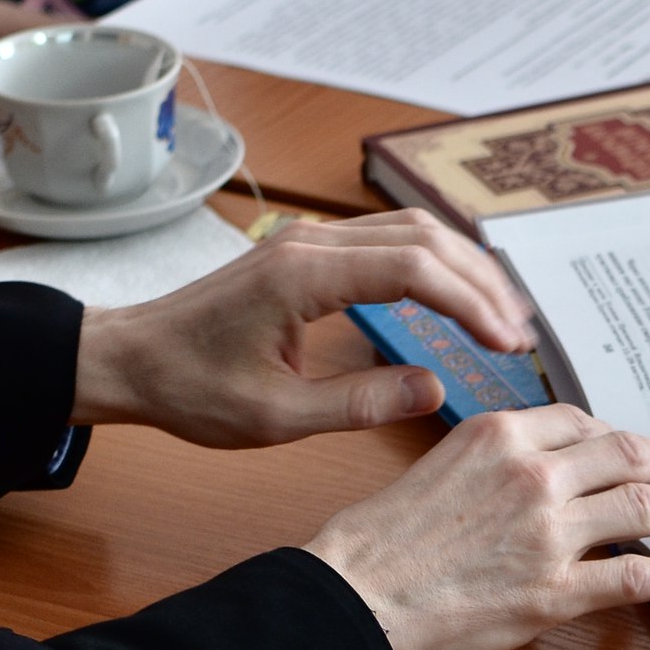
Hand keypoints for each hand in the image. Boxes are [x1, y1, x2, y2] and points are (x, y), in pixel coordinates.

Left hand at [71, 210, 535, 446]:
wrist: (129, 359)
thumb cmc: (189, 388)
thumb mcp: (276, 417)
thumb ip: (361, 404)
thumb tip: (436, 389)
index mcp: (303, 276)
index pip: (415, 271)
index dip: (472, 306)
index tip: (508, 347)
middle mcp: (310, 244)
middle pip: (426, 238)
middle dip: (484, 283)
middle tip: (520, 336)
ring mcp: (309, 241)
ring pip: (412, 231)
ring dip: (465, 268)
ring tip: (504, 316)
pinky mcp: (308, 252)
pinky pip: (388, 241)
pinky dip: (435, 265)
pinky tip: (457, 297)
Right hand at [301, 406, 649, 649]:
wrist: (352, 600)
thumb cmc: (375, 544)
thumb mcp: (435, 470)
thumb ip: (491, 463)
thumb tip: (529, 473)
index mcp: (499, 435)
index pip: (582, 424)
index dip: (621, 438)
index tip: (639, 448)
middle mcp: (532, 474)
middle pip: (626, 457)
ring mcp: (549, 533)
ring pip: (643, 508)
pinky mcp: (555, 591)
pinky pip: (635, 575)